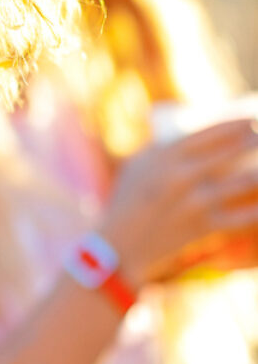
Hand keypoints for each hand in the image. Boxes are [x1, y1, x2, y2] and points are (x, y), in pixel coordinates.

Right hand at [102, 118, 257, 286]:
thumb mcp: (138, 164)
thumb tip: (195, 134)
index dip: (237, 123)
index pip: (212, 132)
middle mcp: (183, 175)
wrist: (120, 244)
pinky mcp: (204, 227)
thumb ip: (165, 149)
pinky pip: (243, 216)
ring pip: (245, 181)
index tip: (250, 119)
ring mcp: (196, 202)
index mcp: (165, 155)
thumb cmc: (127, 199)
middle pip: (233, 151)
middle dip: (255, 140)